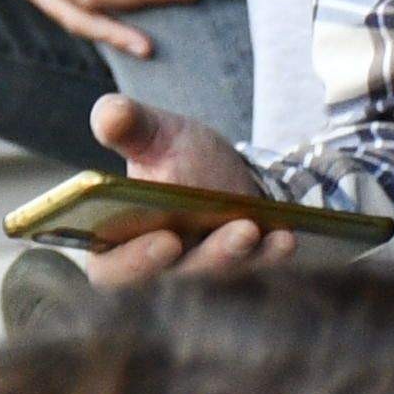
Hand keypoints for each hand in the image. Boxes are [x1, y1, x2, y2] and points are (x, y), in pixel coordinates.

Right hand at [79, 94, 290, 288]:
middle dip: (181, 260)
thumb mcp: (151, 132)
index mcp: (116, 239)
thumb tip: (110, 116)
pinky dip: (269, 253)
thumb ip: (126, 124)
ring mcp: (201, 268)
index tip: (158, 240)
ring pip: (211, 271)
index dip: (130, 262)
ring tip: (246, 228)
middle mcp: (157, 263)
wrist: (219, 165)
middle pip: (162, 277)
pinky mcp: (240, 264)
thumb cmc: (172, 153)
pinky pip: (255, 264)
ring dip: (228, 254)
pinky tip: (284, 237)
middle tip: (181, 240)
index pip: (110, 268)